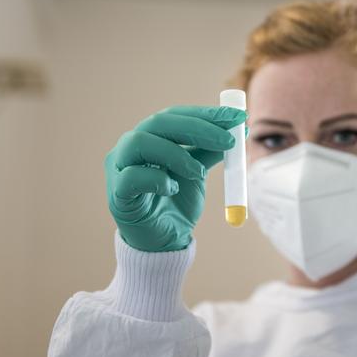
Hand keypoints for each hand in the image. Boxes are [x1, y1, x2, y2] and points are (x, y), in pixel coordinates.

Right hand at [105, 106, 245, 251]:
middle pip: (159, 123)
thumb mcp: (198, 171)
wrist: (164, 241)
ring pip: (139, 143)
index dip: (206, 114)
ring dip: (176, 154)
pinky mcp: (117, 194)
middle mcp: (130, 147)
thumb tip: (239, 128)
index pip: (175, 115)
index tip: (238, 117)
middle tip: (229, 141)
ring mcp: (119, 168)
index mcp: (151, 137)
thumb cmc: (176, 202)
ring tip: (199, 173)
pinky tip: (172, 190)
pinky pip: (131, 177)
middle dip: (198, 128)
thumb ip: (211, 150)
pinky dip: (157, 180)